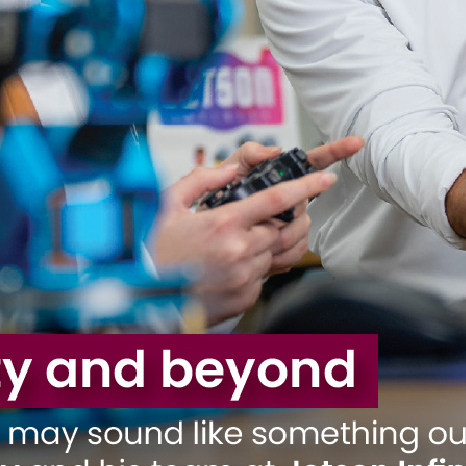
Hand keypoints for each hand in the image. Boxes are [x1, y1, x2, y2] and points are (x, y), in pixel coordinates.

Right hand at [152, 136, 361, 325]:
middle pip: (278, 230)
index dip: (306, 187)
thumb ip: (201, 180)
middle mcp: (238, 250)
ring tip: (228, 249)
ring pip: (271, 254)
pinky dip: (251, 269)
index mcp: (223, 223)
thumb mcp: (167, 205)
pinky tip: (225, 268)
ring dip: (259, 248)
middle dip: (269, 225)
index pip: (276, 199)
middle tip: (245, 225)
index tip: (325, 179)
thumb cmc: (151, 251)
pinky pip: (262, 277)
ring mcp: (243, 277)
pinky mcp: (243, 297)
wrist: (140, 297)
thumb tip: (230, 168)